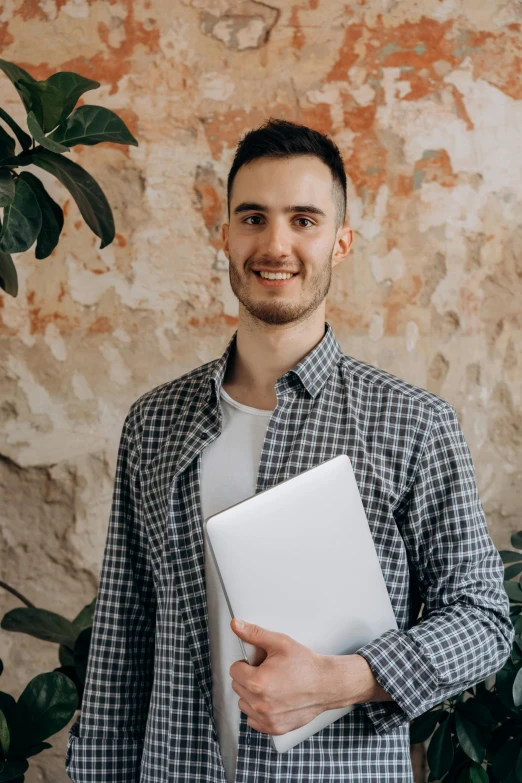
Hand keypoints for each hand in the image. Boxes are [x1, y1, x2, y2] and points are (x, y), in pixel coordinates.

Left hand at [229, 618, 327, 735]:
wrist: (326, 684)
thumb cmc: (305, 664)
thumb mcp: (280, 643)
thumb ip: (254, 634)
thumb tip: (236, 625)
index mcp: (257, 682)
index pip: (234, 670)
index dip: (246, 663)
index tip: (258, 662)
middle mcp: (260, 703)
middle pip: (237, 686)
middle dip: (248, 677)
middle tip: (267, 672)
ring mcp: (267, 718)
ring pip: (244, 704)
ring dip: (252, 695)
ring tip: (270, 686)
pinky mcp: (274, 728)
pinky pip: (253, 720)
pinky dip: (259, 710)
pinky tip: (273, 699)